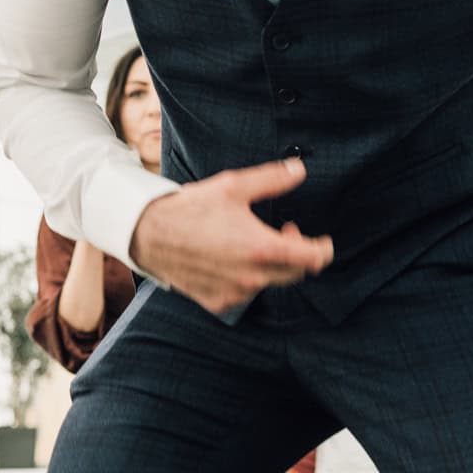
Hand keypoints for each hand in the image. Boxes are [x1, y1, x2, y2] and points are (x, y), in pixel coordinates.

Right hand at [129, 159, 333, 315]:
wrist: (149, 235)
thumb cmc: (191, 208)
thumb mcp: (233, 186)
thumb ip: (272, 179)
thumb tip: (300, 170)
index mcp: (261, 248)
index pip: (313, 259)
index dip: (323, 249)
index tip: (321, 240)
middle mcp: (252, 277)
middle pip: (296, 273)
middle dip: (297, 252)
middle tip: (284, 230)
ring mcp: (236, 293)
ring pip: (271, 283)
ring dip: (272, 265)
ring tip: (253, 242)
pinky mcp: (219, 302)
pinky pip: (246, 293)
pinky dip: (249, 278)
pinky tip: (234, 259)